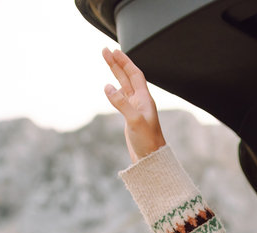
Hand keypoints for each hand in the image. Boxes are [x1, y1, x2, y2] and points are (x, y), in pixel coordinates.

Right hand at [102, 47, 165, 163]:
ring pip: (124, 86)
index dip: (125, 62)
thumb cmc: (147, 141)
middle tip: (105, 50)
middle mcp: (141, 101)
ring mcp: (135, 109)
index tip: (114, 51)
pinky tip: (110, 86)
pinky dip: (115, 89)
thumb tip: (107, 86)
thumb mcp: (134, 121)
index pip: (134, 74)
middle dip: (117, 63)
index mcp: (144, 99)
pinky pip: (122, 98)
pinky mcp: (130, 117)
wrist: (152, 159)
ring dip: (116, 73)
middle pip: (128, 76)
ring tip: (106, 60)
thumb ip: (121, 103)